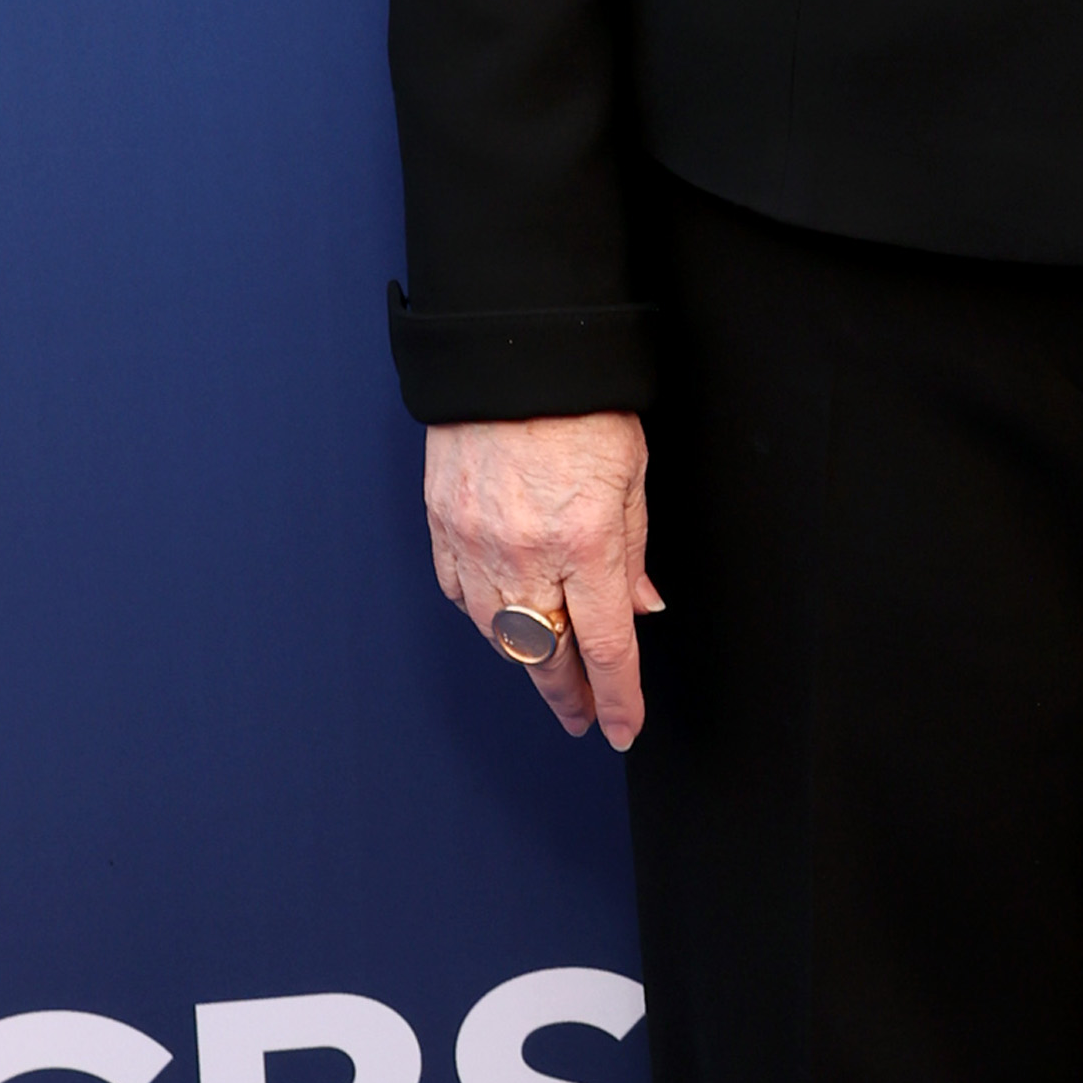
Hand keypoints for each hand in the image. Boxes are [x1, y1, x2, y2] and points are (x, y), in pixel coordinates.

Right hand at [422, 413, 662, 747]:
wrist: (510, 355)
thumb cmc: (580, 407)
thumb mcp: (632, 477)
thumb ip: (633, 553)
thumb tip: (639, 609)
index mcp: (587, 541)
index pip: (605, 647)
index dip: (618, 698)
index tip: (623, 727)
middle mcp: (527, 554)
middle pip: (547, 657)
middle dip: (569, 697)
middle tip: (584, 718)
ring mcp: (476, 544)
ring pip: (501, 636)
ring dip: (530, 661)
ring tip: (552, 670)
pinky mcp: (443, 529)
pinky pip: (463, 598)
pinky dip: (487, 619)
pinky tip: (506, 620)